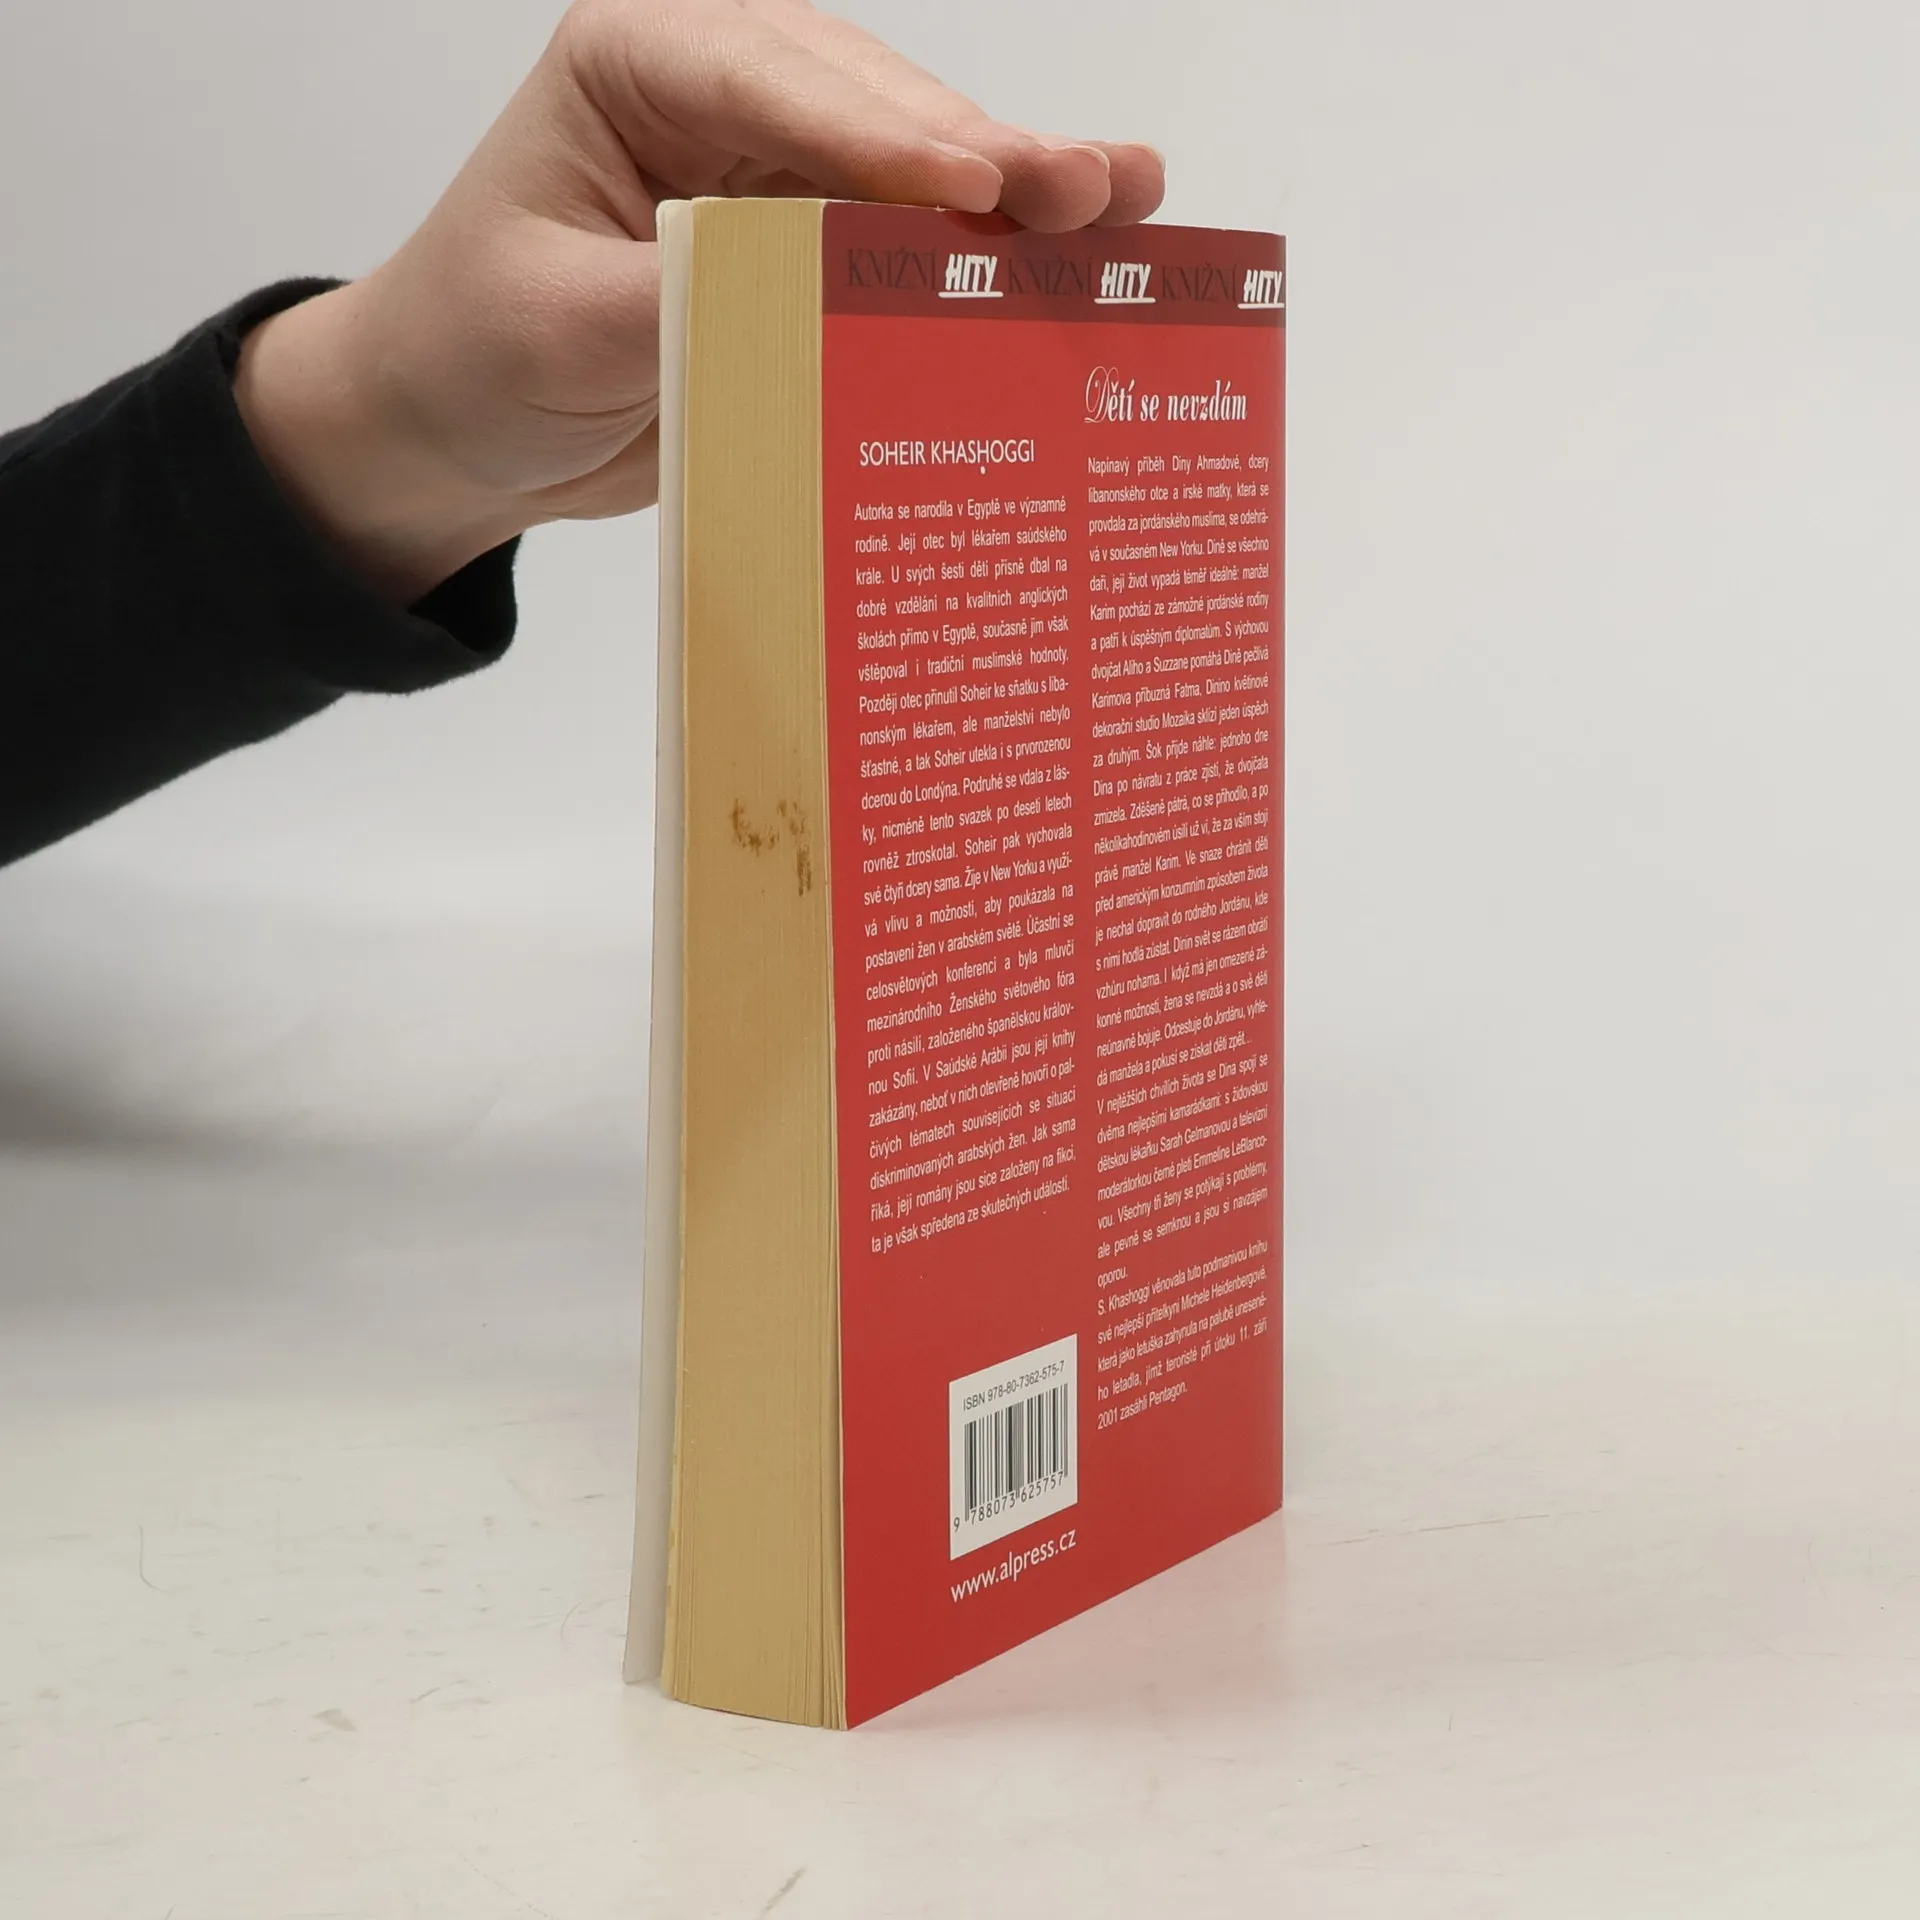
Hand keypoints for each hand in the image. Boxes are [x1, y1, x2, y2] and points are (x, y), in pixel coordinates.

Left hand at [234, 0, 1164, 603]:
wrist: (452, 432)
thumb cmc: (471, 351)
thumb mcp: (559, 327)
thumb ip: (690, 295)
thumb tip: (820, 294)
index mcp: (637, 65)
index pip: (776, 82)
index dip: (883, 133)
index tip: (974, 180)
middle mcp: (721, 97)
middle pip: (872, 109)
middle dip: (981, 153)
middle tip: (1086, 189)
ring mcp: (774, 172)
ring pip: (911, 169)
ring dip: (1013, 194)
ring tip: (1125, 202)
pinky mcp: (806, 253)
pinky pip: (904, 247)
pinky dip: (982, 260)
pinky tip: (1075, 256)